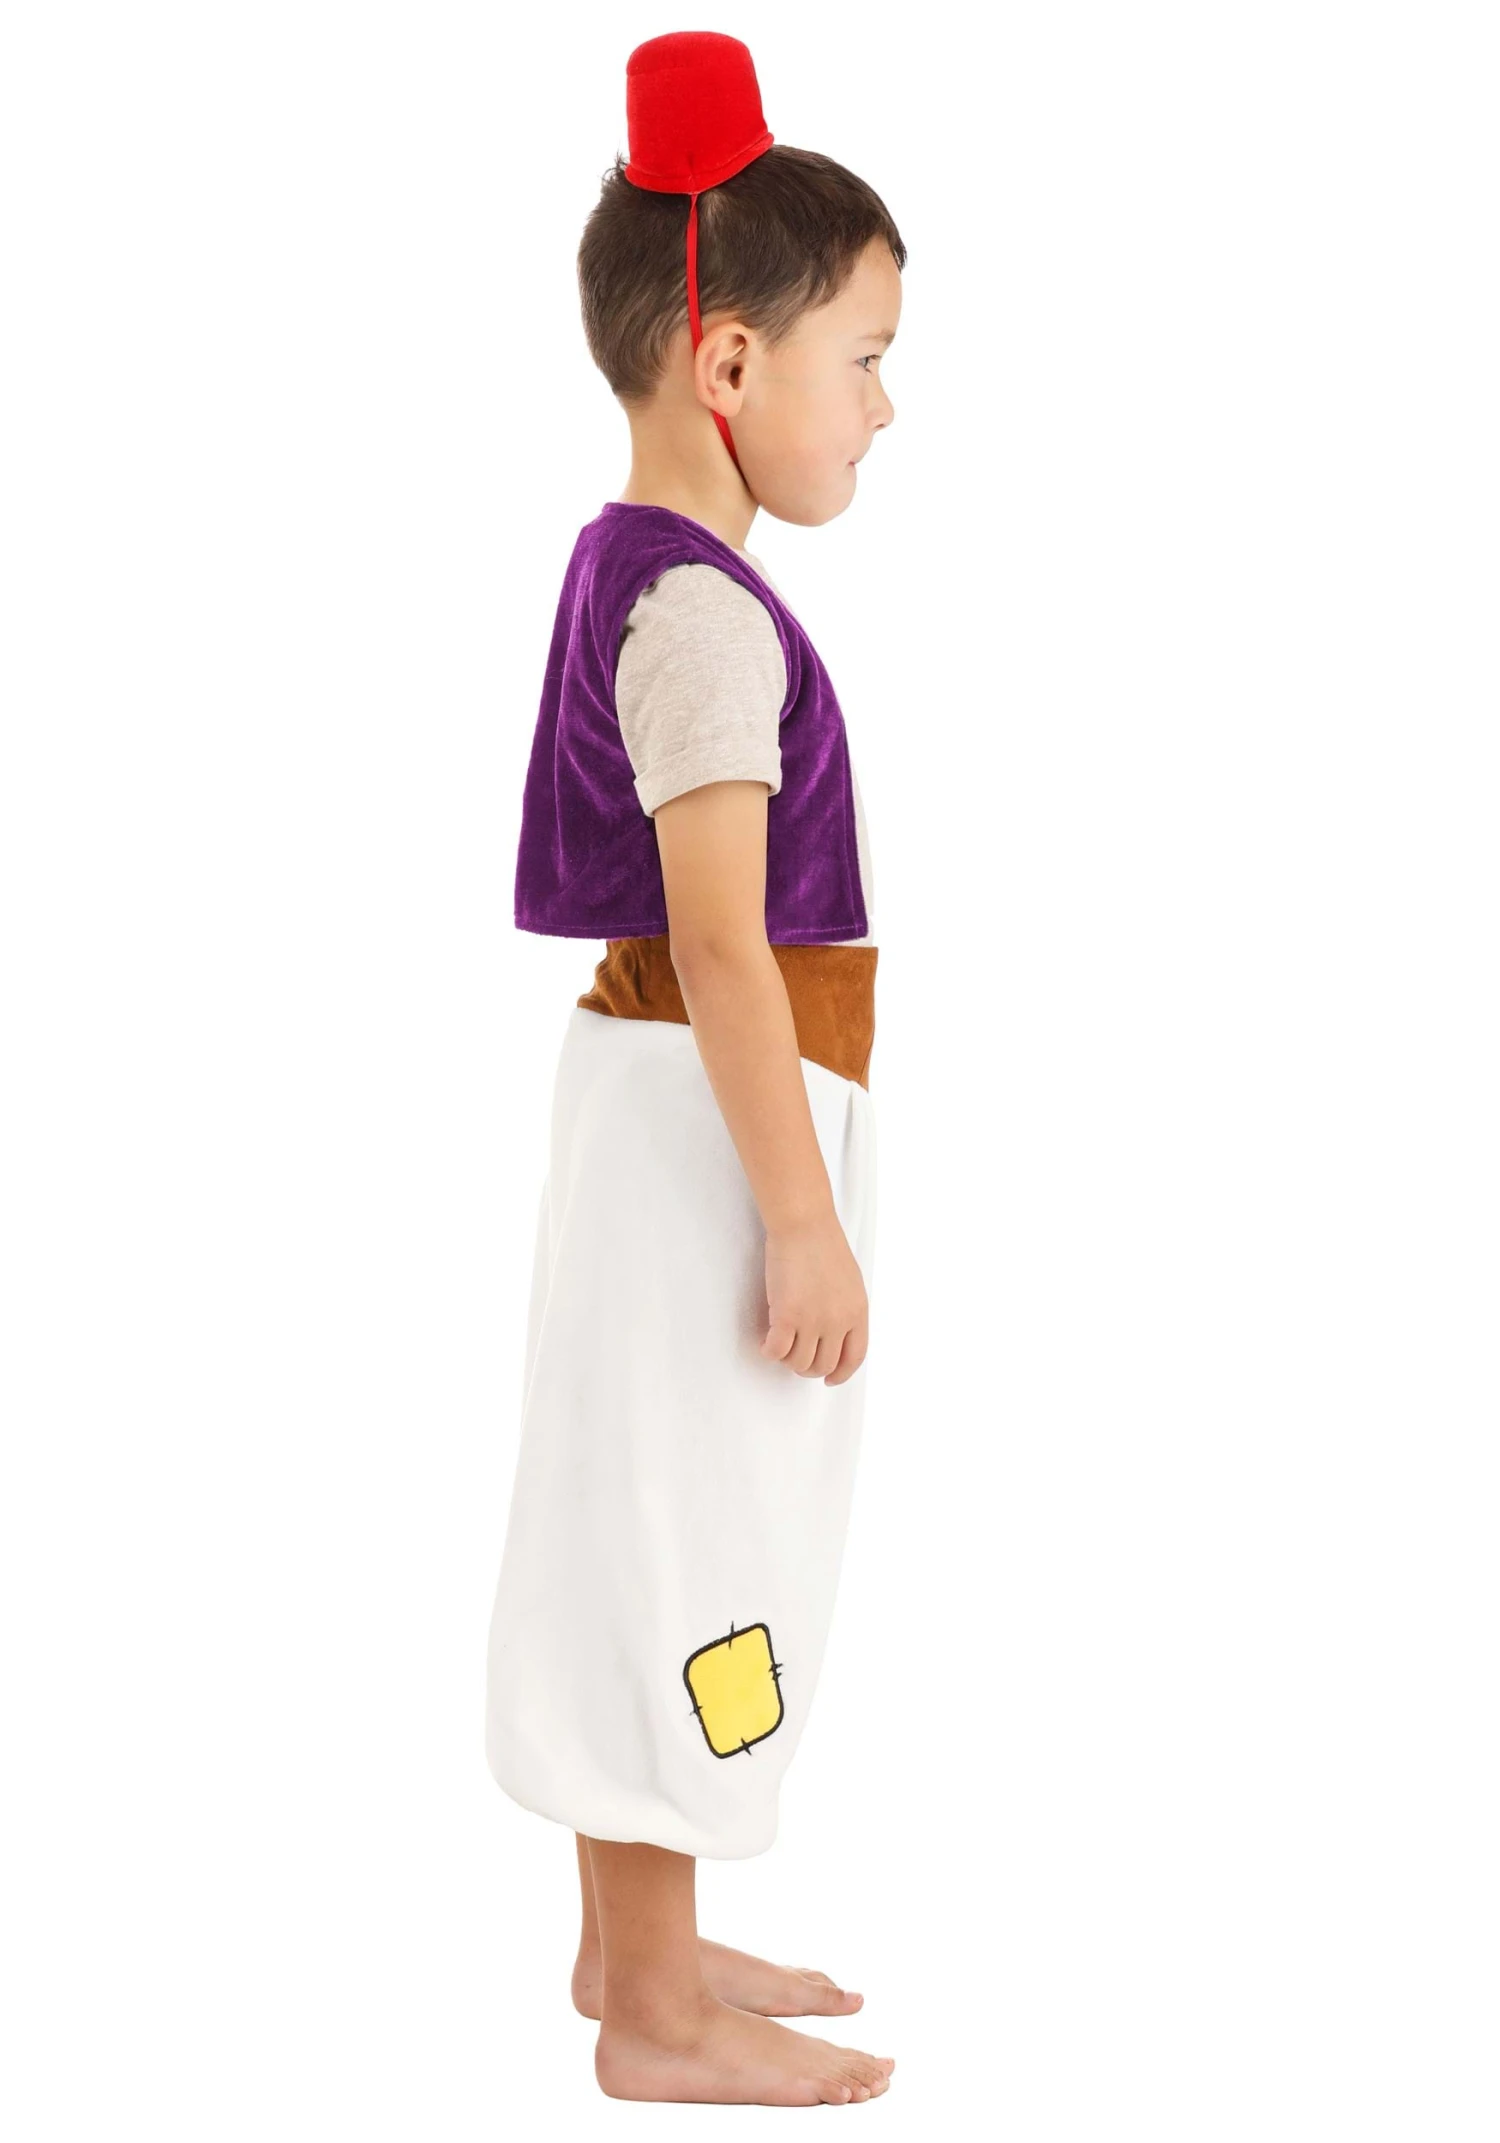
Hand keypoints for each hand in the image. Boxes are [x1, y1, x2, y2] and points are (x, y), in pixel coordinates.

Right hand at [761, 1211, 868, 1384]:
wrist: (805, 1224)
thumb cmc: (823, 1244)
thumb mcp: (849, 1281)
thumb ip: (845, 1309)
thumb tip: (834, 1334)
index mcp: (858, 1312)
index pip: (854, 1357)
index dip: (841, 1374)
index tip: (830, 1379)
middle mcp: (838, 1322)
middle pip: (824, 1365)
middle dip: (807, 1367)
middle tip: (794, 1357)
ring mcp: (813, 1321)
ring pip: (799, 1362)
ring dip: (787, 1359)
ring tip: (779, 1344)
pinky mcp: (787, 1316)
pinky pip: (776, 1350)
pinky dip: (769, 1351)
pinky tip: (766, 1341)